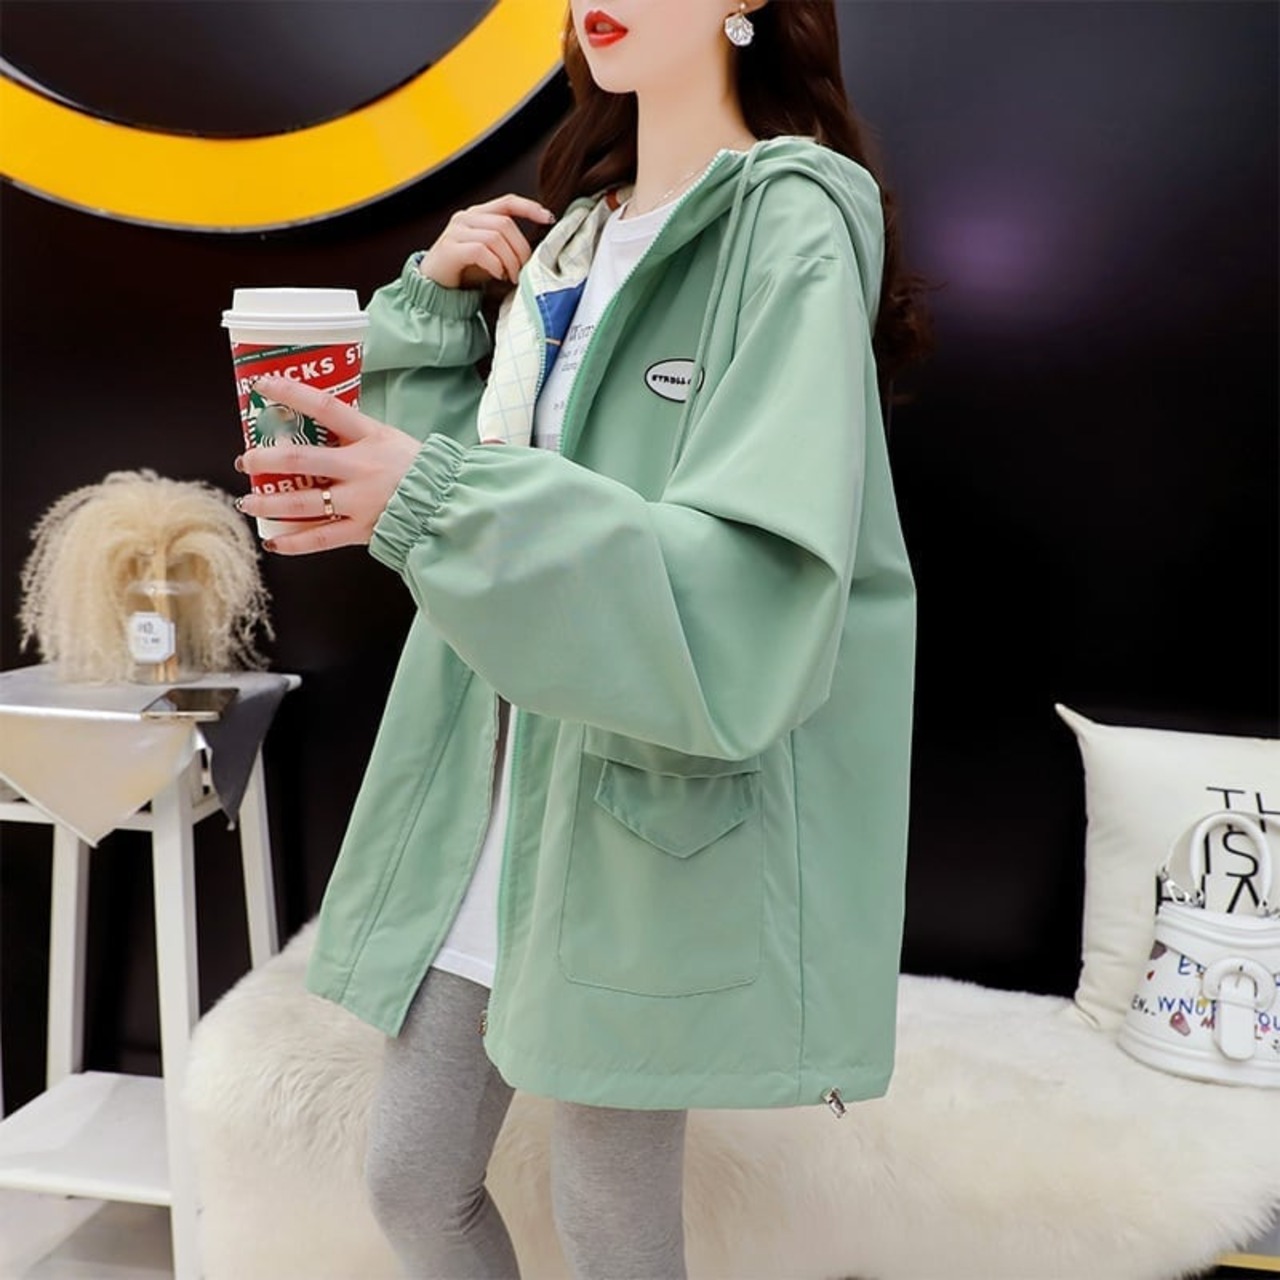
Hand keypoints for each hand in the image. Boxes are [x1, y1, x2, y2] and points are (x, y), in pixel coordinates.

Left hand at [235, 374, 423, 555]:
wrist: (445, 504)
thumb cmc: (416, 468)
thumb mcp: (389, 438)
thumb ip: (356, 433)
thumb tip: (320, 419)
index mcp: (370, 437)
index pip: (325, 407)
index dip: (291, 393)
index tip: (264, 386)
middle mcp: (360, 467)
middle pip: (302, 459)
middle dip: (266, 459)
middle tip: (247, 460)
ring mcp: (359, 501)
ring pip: (303, 502)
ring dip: (269, 503)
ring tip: (248, 502)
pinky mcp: (360, 530)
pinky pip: (319, 538)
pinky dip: (293, 542)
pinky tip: (273, 541)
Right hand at [418, 193, 555, 288]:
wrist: (433, 285)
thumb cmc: (464, 270)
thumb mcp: (490, 255)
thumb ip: (507, 246)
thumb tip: (533, 253)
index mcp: (478, 215)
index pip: (508, 202)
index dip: (530, 207)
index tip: (549, 218)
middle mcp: (466, 218)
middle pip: (505, 224)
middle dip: (521, 249)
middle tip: (524, 270)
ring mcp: (456, 231)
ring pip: (495, 237)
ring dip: (509, 260)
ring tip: (512, 276)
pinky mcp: (450, 248)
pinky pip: (480, 250)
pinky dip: (494, 264)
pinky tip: (498, 275)